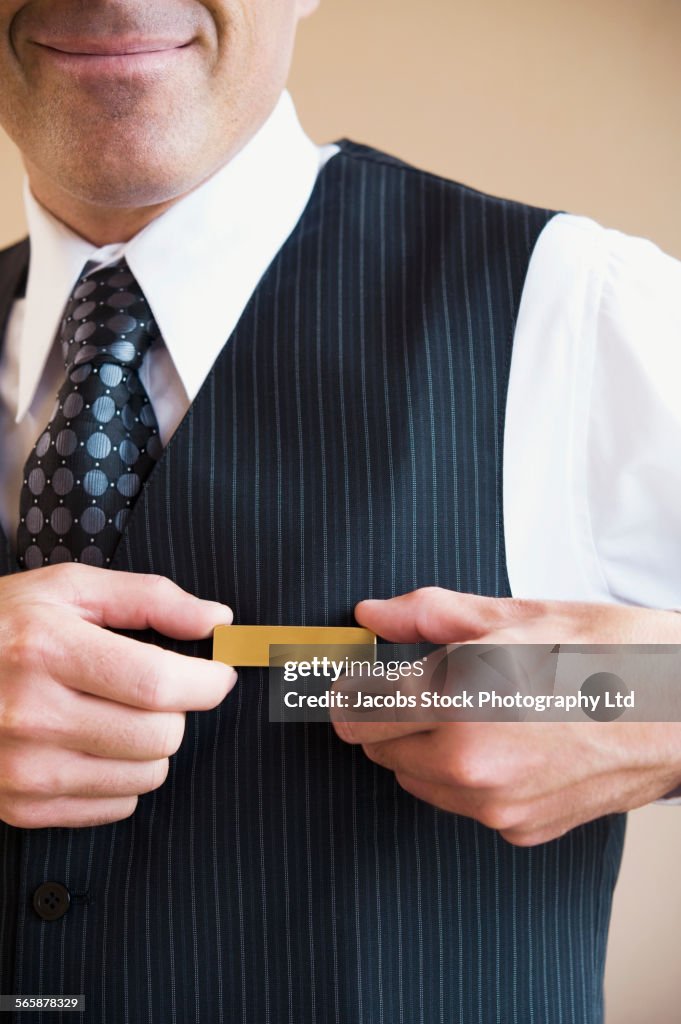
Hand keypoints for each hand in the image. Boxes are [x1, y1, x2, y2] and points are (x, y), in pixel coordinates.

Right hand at [0, 565, 234, 828]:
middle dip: (177, 710)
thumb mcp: (68, 589)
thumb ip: (149, 598)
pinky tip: (93, 744)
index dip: (207, 681)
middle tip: (156, 690)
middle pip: (160, 736)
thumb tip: (217, 620)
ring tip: (118, 714)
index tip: (218, 674)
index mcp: (45, 648)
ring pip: (146, 777)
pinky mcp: (19, 806)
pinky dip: (121, 778)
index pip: (158, 683)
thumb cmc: (2, 625)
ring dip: (152, 746)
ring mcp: (22, 768)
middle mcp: (31, 713)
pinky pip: (115, 807)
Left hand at [331, 587, 680, 844]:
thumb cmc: (612, 654)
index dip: (349, 687)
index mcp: (460, 701)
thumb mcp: (516, 615)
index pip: (355, 709)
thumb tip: (371, 613)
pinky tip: (506, 741)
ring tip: (474, 707)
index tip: (352, 675)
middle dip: (388, 715)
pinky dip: (464, 775)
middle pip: (377, 748)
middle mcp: (471, 765)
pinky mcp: (521, 829)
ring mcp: (497, 806)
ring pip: (414, 780)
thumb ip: (429, 615)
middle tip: (423, 681)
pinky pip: (462, 804)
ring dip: (422, 746)